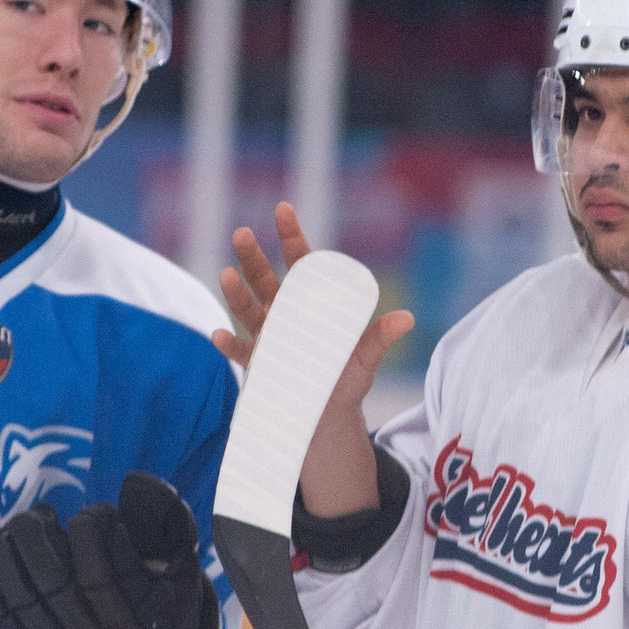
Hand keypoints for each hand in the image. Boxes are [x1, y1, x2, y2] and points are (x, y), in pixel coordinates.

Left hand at [0, 471, 221, 628]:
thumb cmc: (160, 614)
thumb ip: (172, 529)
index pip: (106, 567)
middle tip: (41, 514)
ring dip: (9, 549)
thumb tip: (139, 483)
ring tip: (19, 527)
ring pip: (21, 594)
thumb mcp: (183, 579)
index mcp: (138, 618)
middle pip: (52, 579)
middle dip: (36, 534)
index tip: (93, 513)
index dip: (93, 528)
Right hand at [211, 203, 413, 522]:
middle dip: (252, 257)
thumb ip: (379, 338)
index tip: (283, 209)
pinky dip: (230, 344)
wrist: (326, 419)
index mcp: (310, 303)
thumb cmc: (346, 380)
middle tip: (242, 233)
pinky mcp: (257, 365)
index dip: (291, 236)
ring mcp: (266, 337)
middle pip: (264, 279)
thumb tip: (407, 319)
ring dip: (236, 293)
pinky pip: (240, 352)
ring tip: (227, 274)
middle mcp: (283, 314)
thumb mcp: (365, 359)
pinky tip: (220, 336)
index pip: (300, 262)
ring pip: (247, 310)